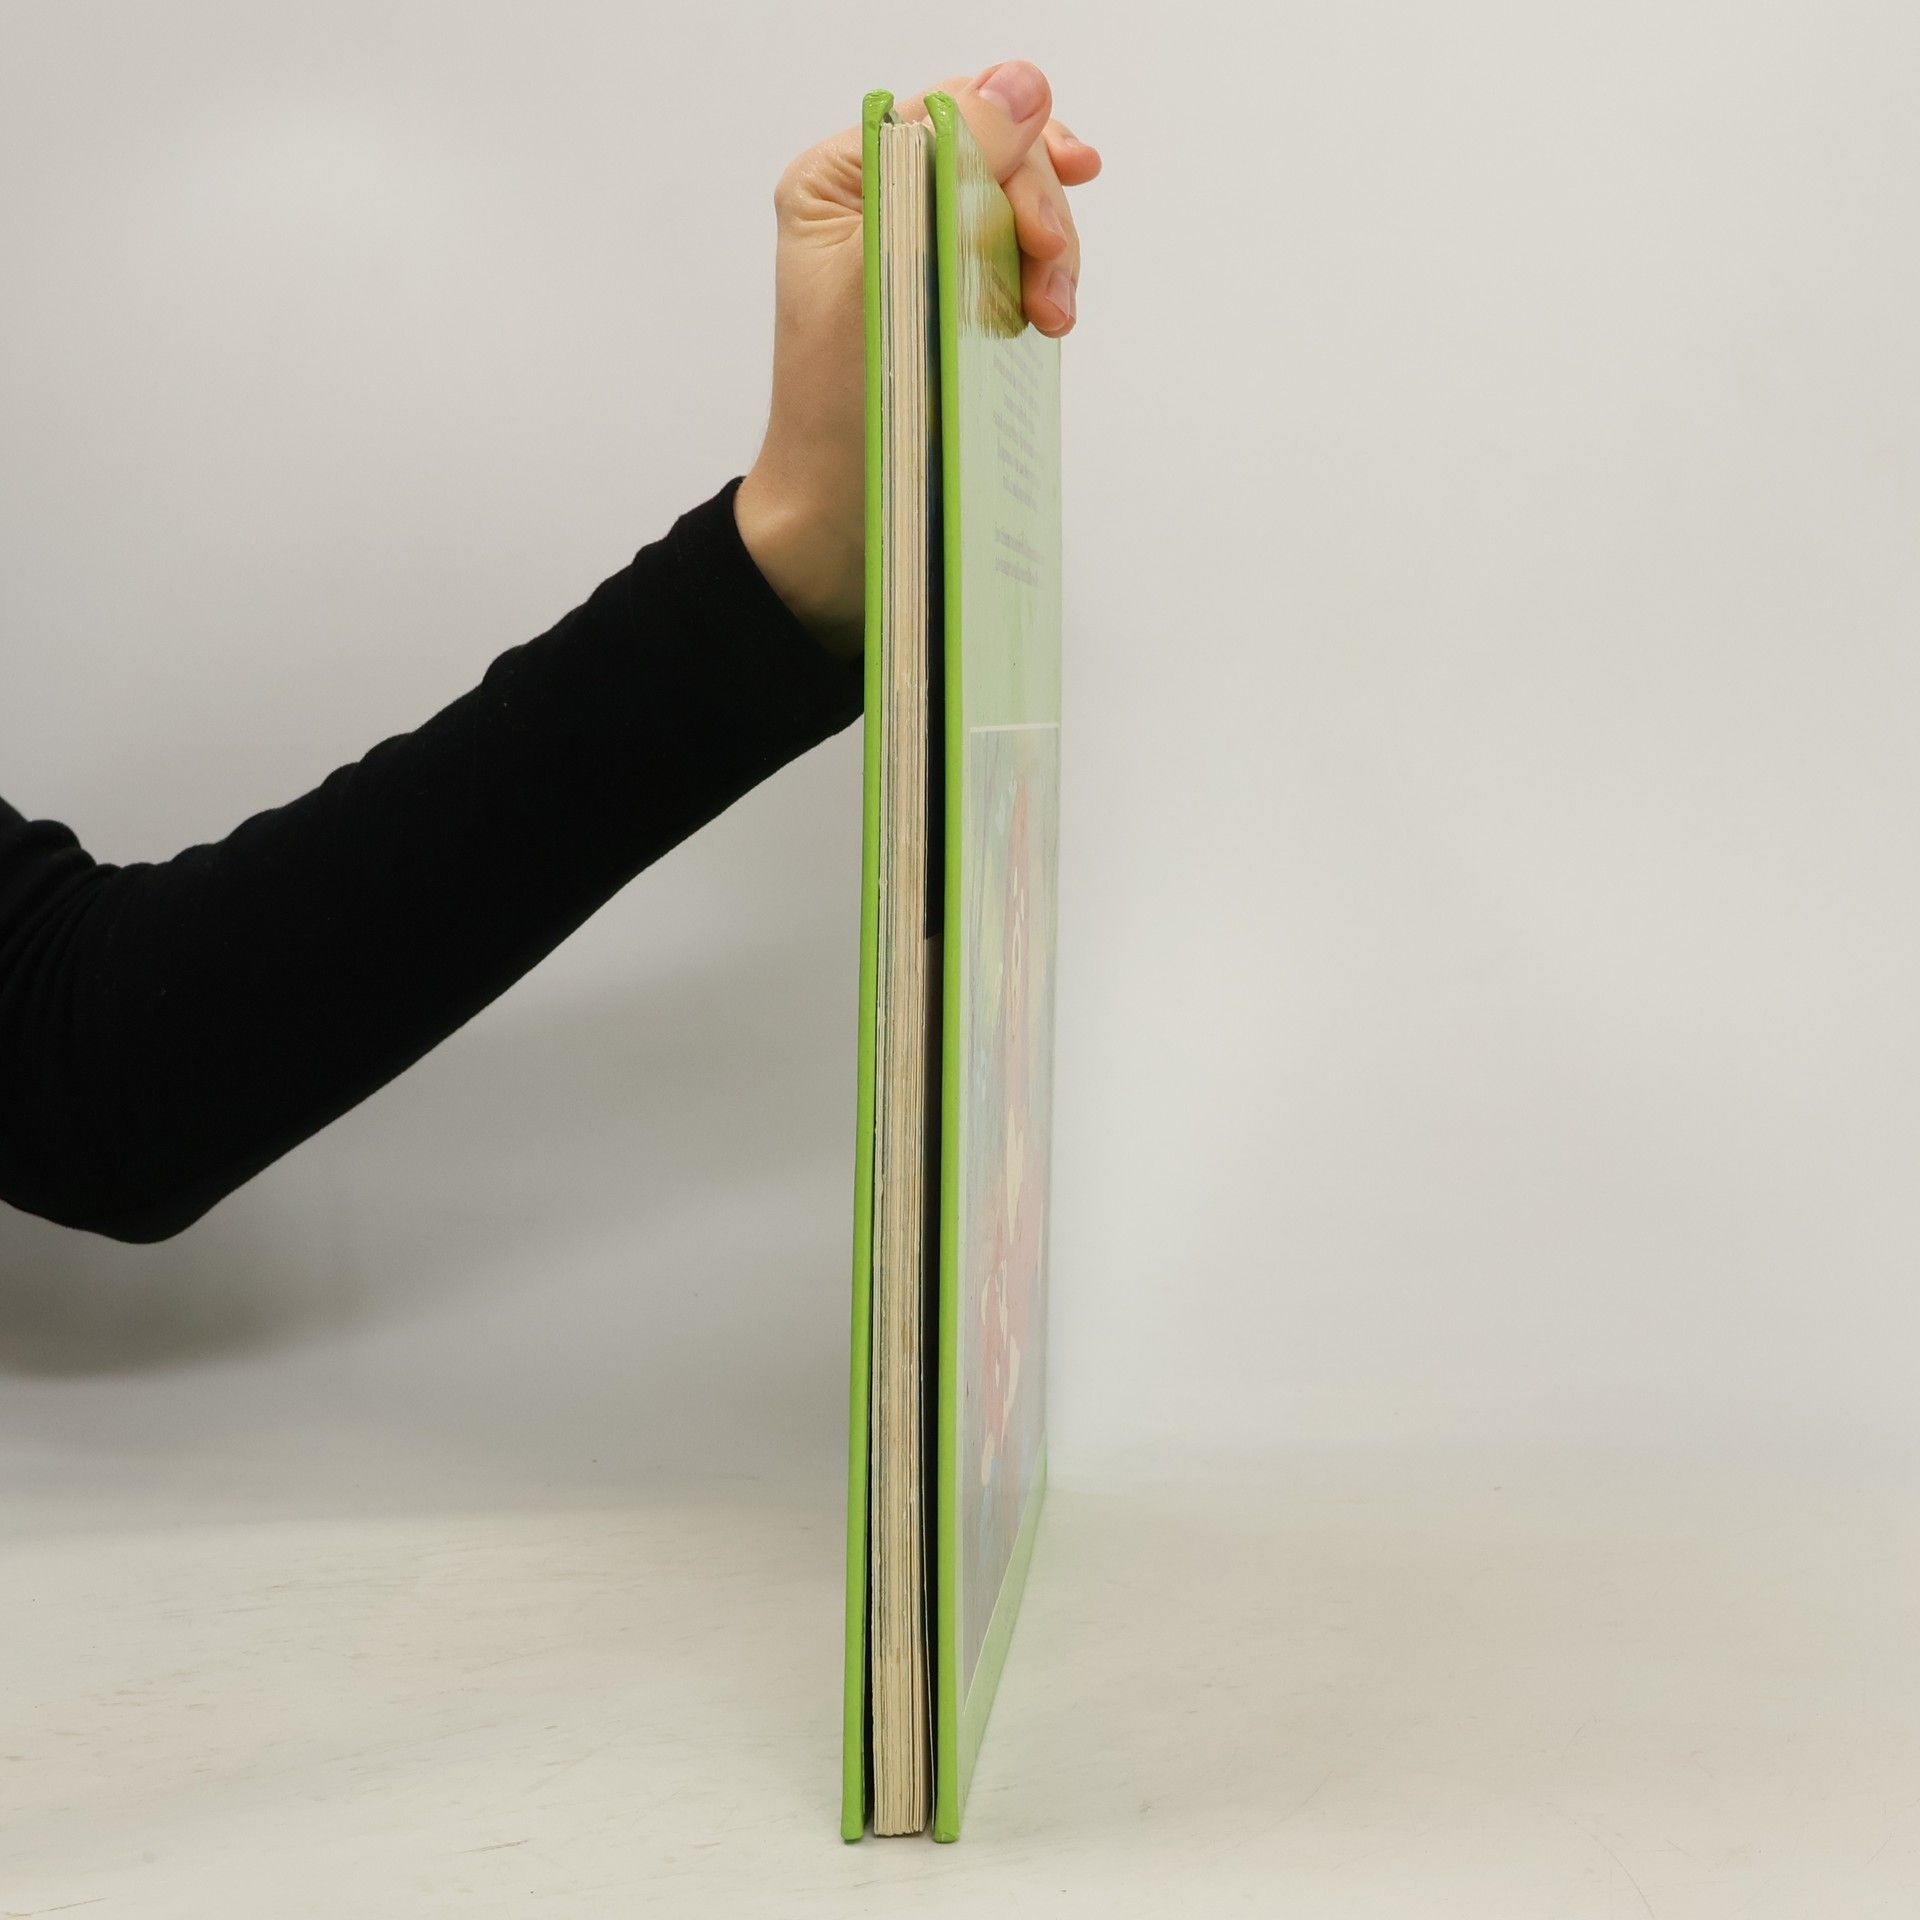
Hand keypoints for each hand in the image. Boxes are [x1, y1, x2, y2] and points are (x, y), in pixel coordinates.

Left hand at [733, 61, 1100, 659]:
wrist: (839, 524)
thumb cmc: (841, 419)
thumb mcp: (891, 278)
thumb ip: (949, 175)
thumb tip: (1020, 86)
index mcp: (840, 181)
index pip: (950, 116)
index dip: (1014, 151)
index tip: (1050, 214)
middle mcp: (876, 206)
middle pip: (992, 158)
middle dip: (1036, 215)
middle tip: (1053, 290)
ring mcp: (916, 254)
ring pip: (1013, 210)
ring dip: (1048, 256)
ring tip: (1051, 320)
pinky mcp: (946, 301)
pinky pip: (1012, 262)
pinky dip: (1038, 286)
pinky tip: (1042, 322)